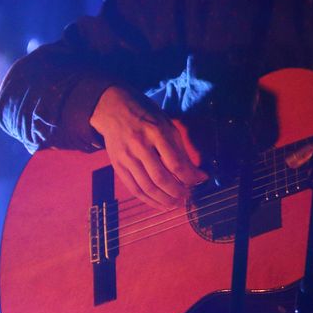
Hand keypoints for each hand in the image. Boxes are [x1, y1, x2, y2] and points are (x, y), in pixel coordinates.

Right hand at [89, 86, 208, 208]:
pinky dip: (148, 200)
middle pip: (160, 178)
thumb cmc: (146, 115)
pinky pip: (133, 189)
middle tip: (187, 197)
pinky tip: (160, 204)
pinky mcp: (117, 166)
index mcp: (156, 132)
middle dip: (177, 192)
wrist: (113, 108)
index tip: (199, 181)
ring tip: (176, 204)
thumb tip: (198, 175)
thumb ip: (181, 150)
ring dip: (164, 200)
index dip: (189, 177)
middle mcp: (139, 146)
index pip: (175, 163)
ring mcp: (126, 157)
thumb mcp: (167, 125)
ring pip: (146, 187)